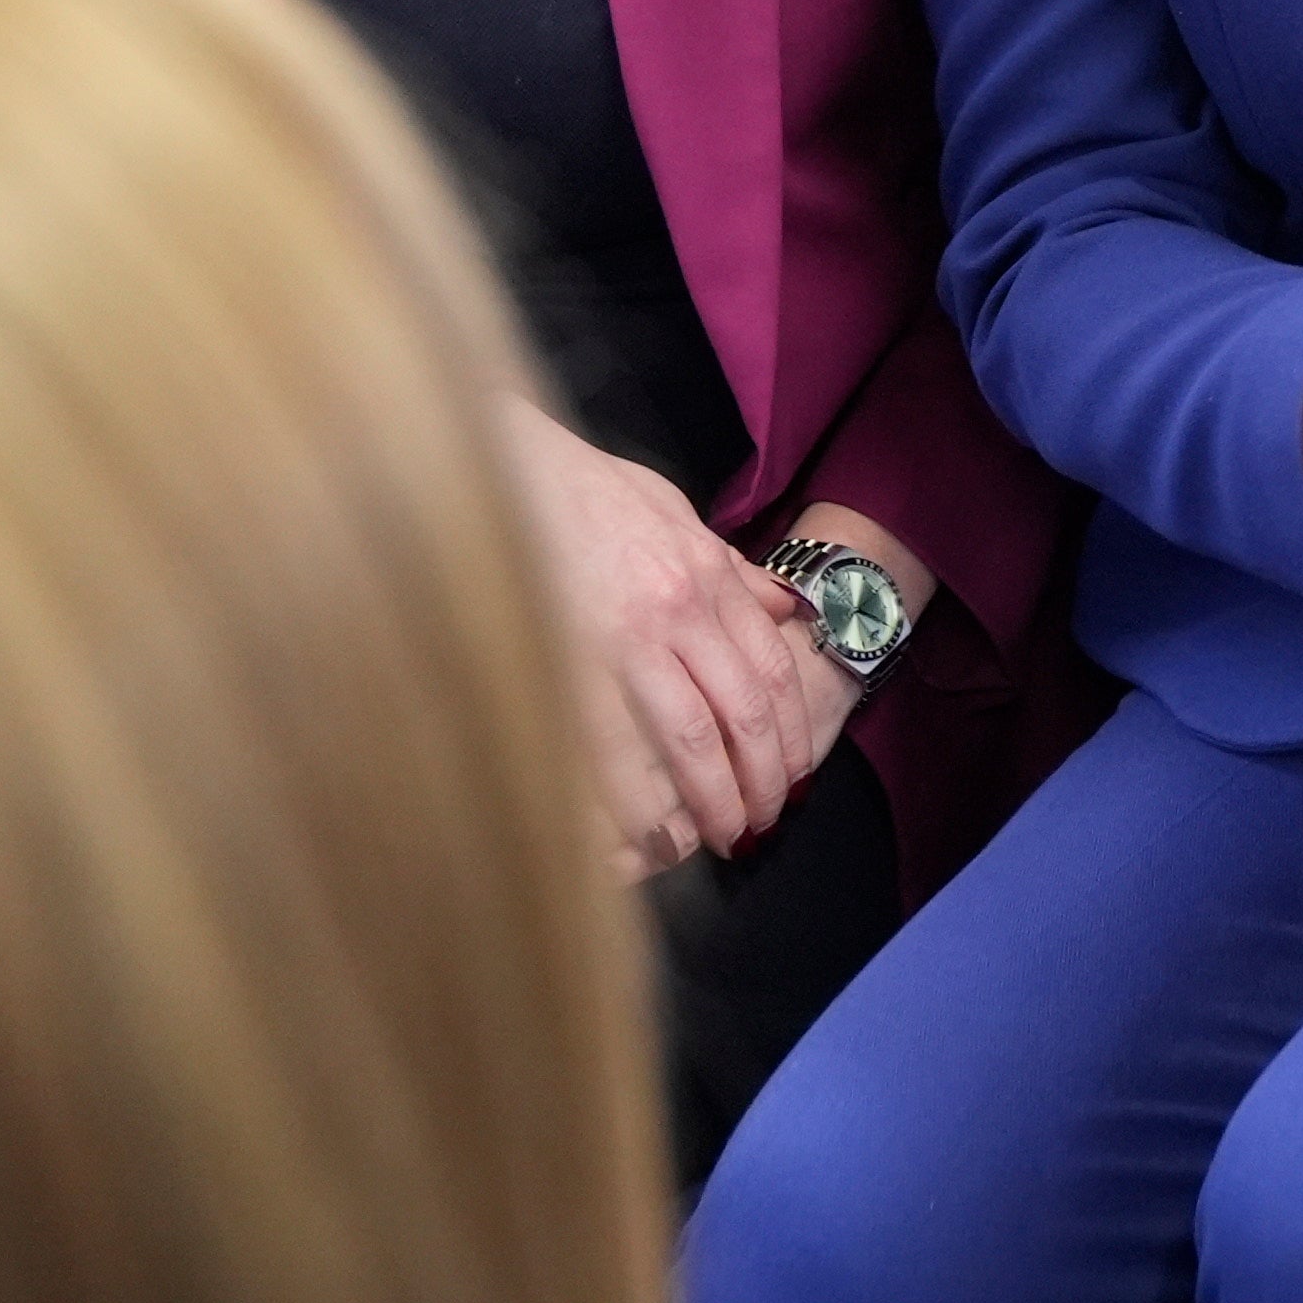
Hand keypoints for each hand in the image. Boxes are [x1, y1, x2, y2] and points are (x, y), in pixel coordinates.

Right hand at [500, 401, 845, 880]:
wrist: (509, 466)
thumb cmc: (586, 489)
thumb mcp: (675, 510)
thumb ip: (731, 567)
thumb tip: (781, 607)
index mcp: (707, 577)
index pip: (773, 671)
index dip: (791, 733)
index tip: (793, 776)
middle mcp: (680, 611)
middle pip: (746, 715)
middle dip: (763, 779)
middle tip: (764, 823)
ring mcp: (626, 640)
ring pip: (694, 740)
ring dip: (717, 799)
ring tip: (723, 837)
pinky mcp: (571, 663)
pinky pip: (615, 749)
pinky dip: (639, 800)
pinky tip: (650, 833)